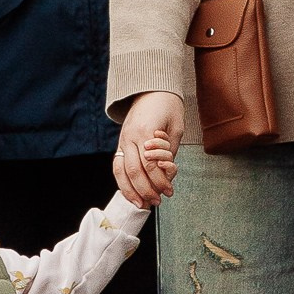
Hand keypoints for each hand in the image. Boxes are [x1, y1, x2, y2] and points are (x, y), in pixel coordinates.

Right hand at [115, 91, 183, 205]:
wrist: (151, 90)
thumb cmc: (168, 106)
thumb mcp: (176, 126)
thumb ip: (170, 150)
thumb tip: (166, 173)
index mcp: (144, 131)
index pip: (149, 164)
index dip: (159, 180)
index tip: (169, 191)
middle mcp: (129, 137)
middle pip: (133, 171)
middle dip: (146, 190)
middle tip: (158, 201)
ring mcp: (122, 140)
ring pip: (120, 171)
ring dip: (131, 190)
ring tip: (143, 204)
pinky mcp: (121, 143)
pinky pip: (117, 166)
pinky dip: (123, 182)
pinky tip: (131, 193)